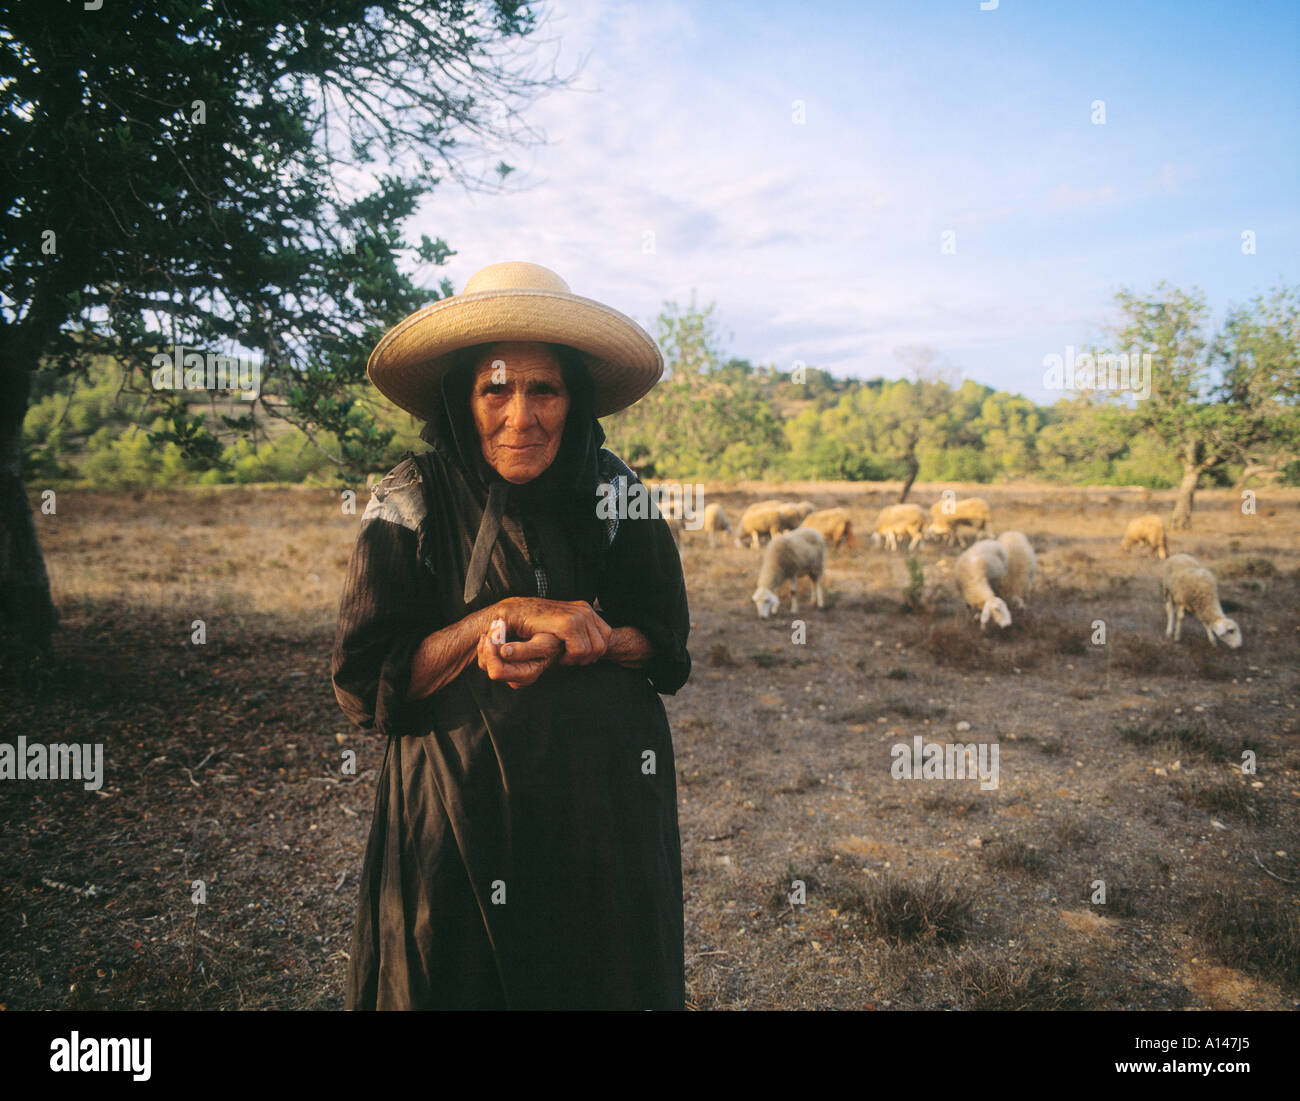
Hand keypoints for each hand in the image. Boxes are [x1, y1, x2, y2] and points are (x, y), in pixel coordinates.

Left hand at [477, 628, 563, 689]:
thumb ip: (525, 650)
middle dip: (488, 648)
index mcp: (525, 674)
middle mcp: (516, 678)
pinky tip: (494, 634)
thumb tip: (504, 652)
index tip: (492, 635)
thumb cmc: (552, 642)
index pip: (497, 671)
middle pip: (488, 668)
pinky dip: (487, 646)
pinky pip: (487, 659)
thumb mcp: (543, 644)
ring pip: (484, 664)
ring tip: (494, 628)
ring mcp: (509, 673)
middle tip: (493, 628)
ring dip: (486, 645)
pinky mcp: (504, 666)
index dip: (492, 653)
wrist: (555, 641)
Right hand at [495, 597, 611, 665]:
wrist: (512, 614)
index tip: (575, 655)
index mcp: (585, 609)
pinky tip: (558, 657)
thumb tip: (598, 649)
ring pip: (594, 649)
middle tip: (568, 659)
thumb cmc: (535, 625)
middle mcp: (584, 610)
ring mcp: (577, 615)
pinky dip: (570, 658)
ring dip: (578, 659)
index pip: (606, 635)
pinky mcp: (567, 623)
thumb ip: (579, 633)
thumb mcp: (561, 626)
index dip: (593, 651)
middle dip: (587, 657)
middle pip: (603, 644)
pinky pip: (580, 650)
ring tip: (563, 657)